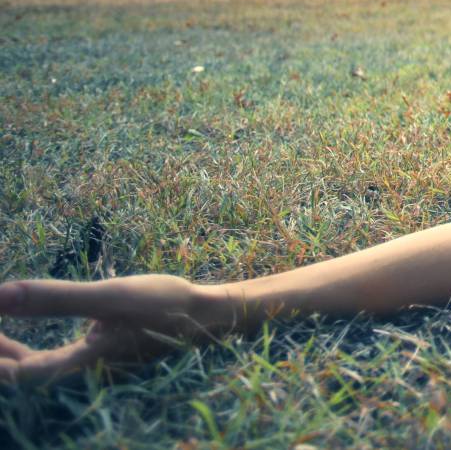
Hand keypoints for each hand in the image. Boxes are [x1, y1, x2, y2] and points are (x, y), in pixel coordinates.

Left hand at [0, 275, 222, 383]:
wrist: (208, 316)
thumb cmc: (164, 304)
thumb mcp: (109, 296)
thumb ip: (53, 298)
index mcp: (77, 368)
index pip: (13, 374)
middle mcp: (79, 378)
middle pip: (19, 378)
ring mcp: (88, 372)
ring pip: (32, 373)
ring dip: (7, 355)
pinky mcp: (97, 362)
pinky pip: (49, 365)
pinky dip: (28, 353)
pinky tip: (24, 335)